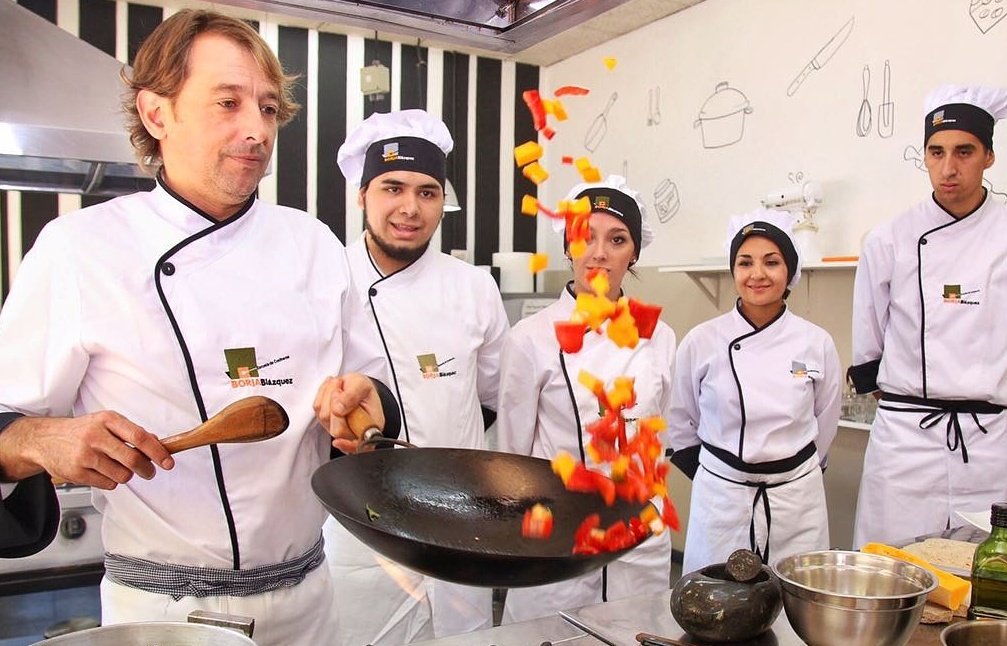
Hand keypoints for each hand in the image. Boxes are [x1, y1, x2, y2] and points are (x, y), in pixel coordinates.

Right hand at [0, 413, 173, 488]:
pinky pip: (107, 484)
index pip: (139, 437)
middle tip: (149, 472)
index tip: (167, 461)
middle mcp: (96, 436)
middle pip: (132, 459)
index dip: (157, 451)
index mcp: (107, 420)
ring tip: (119, 468)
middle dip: (147, 469)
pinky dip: (111, 482)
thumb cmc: (82, 430)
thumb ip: (131, 432)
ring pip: (122, 475)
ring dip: (127, 476)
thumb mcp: (106, 422)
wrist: (45, 439)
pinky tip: (103, 472)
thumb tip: (158, 442)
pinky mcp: (77, 473)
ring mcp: (85, 455)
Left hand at [313, 374, 384, 453]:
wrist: (354, 384)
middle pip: (337, 430)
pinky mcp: (325, 423)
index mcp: (369, 426)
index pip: (360, 445)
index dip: (348, 445)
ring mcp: (338, 429)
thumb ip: (352, 395)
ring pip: (324, 417)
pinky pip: (317, 409)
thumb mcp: (362, 384)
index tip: (338, 442)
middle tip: (342, 391)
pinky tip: (333, 392)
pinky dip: (322, 396)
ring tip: (339, 388)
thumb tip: (338, 409)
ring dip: (328, 396)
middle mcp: (353, 432)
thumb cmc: (361, 387)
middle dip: (336, 405)